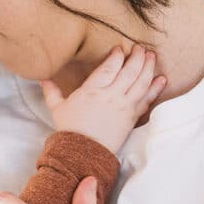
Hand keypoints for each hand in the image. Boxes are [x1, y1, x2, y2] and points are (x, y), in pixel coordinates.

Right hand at [42, 45, 165, 154]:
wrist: (82, 154)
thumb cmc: (70, 131)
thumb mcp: (57, 109)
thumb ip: (52, 91)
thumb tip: (42, 78)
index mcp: (92, 90)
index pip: (110, 66)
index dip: (117, 55)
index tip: (120, 49)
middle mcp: (111, 95)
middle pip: (130, 70)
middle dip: (137, 56)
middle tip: (140, 49)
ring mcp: (124, 106)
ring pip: (142, 81)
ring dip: (149, 67)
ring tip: (151, 57)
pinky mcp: (132, 118)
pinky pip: (147, 100)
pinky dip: (156, 88)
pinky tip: (162, 79)